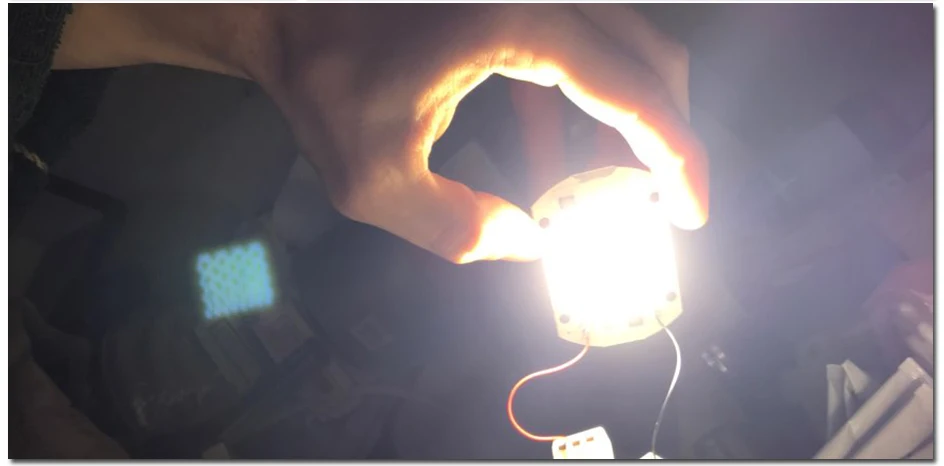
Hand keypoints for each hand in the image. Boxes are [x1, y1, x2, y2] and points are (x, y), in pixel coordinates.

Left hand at [56, 4, 708, 263]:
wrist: (277, 8)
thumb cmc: (318, 82)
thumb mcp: (374, 179)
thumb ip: (459, 229)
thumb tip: (531, 245)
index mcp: (519, 22)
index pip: (631, 90)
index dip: (675, 155)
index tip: (693, 210)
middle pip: (645, 55)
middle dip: (663, 134)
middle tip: (661, 200)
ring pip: (613, 52)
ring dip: (619, 124)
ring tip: (604, 195)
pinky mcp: (508, 3)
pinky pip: (567, 54)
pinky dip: (571, 109)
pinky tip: (550, 163)